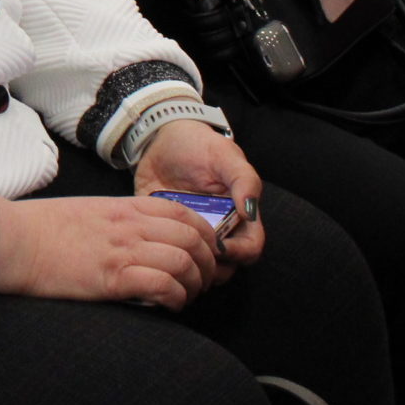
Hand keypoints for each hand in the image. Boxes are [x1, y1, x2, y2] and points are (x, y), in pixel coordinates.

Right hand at [0, 194, 225, 309]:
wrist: (12, 241)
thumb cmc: (42, 229)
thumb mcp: (88, 213)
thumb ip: (119, 222)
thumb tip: (141, 241)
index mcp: (124, 207)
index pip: (184, 213)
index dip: (206, 235)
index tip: (205, 254)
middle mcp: (129, 226)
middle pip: (193, 238)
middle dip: (207, 264)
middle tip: (201, 282)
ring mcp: (121, 250)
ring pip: (184, 263)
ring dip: (194, 285)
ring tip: (184, 297)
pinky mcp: (112, 278)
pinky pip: (163, 286)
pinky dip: (174, 298)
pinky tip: (167, 306)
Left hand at [132, 121, 264, 272]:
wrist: (160, 137)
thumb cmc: (199, 145)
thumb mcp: (224, 156)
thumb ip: (244, 180)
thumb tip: (250, 213)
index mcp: (238, 217)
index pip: (249, 250)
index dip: (239, 254)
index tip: (220, 248)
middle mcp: (217, 231)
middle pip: (224, 267)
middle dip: (210, 266)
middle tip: (191, 253)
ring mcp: (189, 234)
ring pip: (195, 266)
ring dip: (186, 264)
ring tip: (172, 248)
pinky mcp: (163, 232)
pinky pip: (164, 253)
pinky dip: (160, 254)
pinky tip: (154, 240)